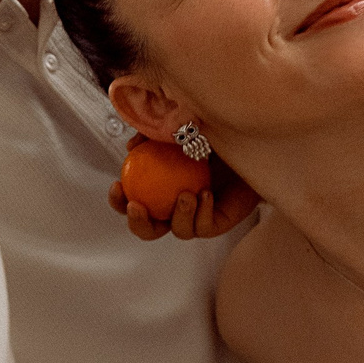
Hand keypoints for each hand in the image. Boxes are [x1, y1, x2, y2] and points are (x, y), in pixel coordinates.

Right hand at [105, 143, 261, 240]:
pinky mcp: (218, 223)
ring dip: (179, 216)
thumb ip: (153, 135)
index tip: (118, 185)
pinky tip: (205, 193)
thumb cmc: (211, 136)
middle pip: (149, 230)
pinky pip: (205, 227)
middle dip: (138, 223)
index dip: (119, 201)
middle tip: (138, 206)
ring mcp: (197, 218)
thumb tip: (131, 146)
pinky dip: (202, 212)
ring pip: (180, 232)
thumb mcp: (178, 130)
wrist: (246, 142)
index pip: (132, 203)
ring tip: (186, 195)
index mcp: (159, 191)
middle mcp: (175, 209)